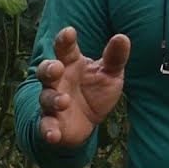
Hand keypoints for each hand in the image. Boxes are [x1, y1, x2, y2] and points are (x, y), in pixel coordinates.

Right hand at [36, 27, 130, 146]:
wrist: (88, 121)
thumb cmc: (96, 90)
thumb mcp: (110, 73)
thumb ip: (114, 57)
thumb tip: (122, 37)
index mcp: (71, 63)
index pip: (65, 48)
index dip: (65, 40)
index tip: (69, 32)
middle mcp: (58, 81)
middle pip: (46, 71)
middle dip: (49, 69)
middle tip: (57, 67)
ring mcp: (53, 102)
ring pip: (46, 98)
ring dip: (53, 99)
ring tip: (64, 101)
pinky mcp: (53, 124)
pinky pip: (46, 126)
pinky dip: (48, 130)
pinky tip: (54, 135)